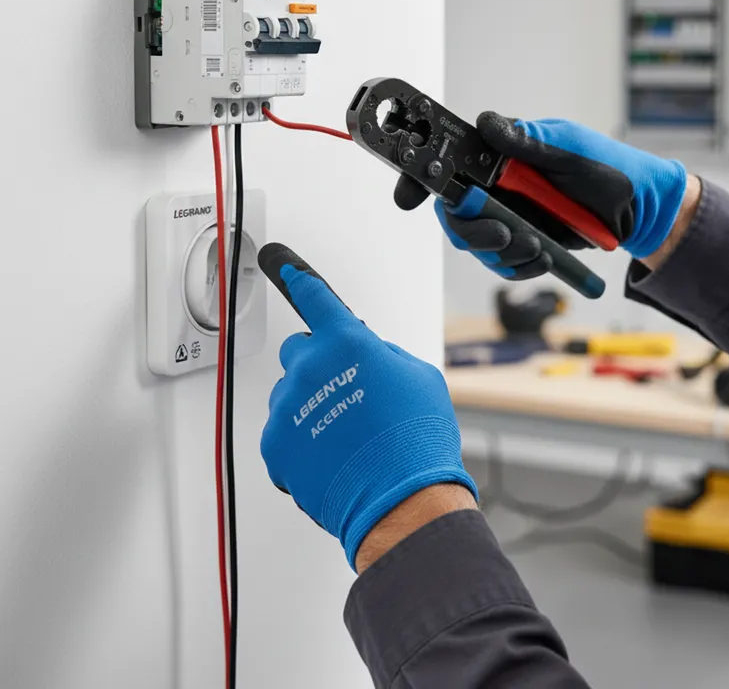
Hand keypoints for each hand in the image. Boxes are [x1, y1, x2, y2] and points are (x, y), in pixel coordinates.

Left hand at [258, 243, 476, 569]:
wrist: (401, 498)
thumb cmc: (415, 440)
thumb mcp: (418, 376)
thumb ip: (382, 355)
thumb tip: (366, 355)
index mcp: (347, 342)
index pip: (316, 298)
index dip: (299, 279)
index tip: (284, 267)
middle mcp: (311, 366)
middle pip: (297, 350)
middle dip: (316, 364)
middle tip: (343, 393)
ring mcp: (289, 405)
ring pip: (289, 394)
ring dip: (308, 406)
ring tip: (343, 437)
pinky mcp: (274, 442)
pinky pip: (280, 432)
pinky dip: (299, 443)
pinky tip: (329, 456)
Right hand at [395, 113, 686, 279]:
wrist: (640, 210)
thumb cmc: (609, 169)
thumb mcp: (570, 151)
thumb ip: (527, 143)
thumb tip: (487, 124)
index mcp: (500, 151)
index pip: (447, 159)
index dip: (419, 178)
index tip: (409, 197)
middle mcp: (496, 182)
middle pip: (453, 211)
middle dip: (472, 229)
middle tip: (503, 235)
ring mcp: (507, 213)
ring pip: (474, 241)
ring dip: (501, 251)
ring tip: (537, 248)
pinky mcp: (521, 239)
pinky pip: (501, 262)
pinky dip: (518, 266)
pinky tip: (543, 258)